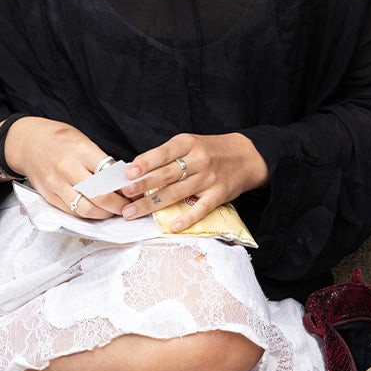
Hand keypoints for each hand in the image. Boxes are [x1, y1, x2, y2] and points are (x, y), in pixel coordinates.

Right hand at [0, 116, 128, 218]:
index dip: (124, 186)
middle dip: (119, 205)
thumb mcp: (83, 140)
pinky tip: (97, 213)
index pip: (108, 173)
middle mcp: (67, 169)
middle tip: (129, 206)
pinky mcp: (49, 196)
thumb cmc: (58, 138)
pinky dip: (87, 216)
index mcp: (80, 150)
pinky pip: (72, 212)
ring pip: (86, 209)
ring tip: (115, 212)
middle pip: (99, 196)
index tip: (135, 190)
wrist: (26, 142)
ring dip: (104, 214)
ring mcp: (56, 185)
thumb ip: (100, 159)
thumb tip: (122, 177)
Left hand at [120, 132, 268, 231]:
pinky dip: (187, 218)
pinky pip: (201, 208)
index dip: (145, 164)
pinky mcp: (219, 194)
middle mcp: (198, 159)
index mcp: (188, 143)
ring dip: (152, 204)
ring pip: (177, 192)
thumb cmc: (211, 150)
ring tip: (133, 212)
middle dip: (143, 186)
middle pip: (166, 174)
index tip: (127, 174)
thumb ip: (167, 155)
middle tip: (124, 195)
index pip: (163, 153)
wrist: (247, 156)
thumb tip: (137, 171)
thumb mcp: (190, 144)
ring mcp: (209, 178)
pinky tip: (172, 227)